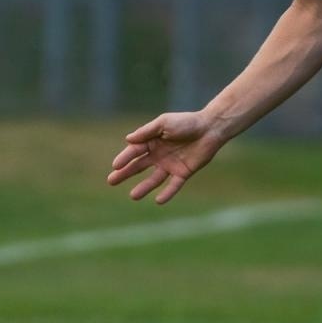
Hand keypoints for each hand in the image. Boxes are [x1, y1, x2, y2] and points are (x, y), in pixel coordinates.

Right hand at [106, 111, 223, 204]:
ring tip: (133, 196)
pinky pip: (174, 185)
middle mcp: (159, 155)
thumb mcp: (164, 123)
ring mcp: (170, 165)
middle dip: (125, 173)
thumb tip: (127, 139)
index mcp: (152, 142)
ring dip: (144, 187)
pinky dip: (167, 193)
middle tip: (111, 181)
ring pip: (154, 179)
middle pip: (139, 167)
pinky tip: (158, 201)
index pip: (134, 151)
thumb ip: (147, 131)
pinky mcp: (183, 172)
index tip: (115, 166)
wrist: (210, 128)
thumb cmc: (186, 122)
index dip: (125, 158)